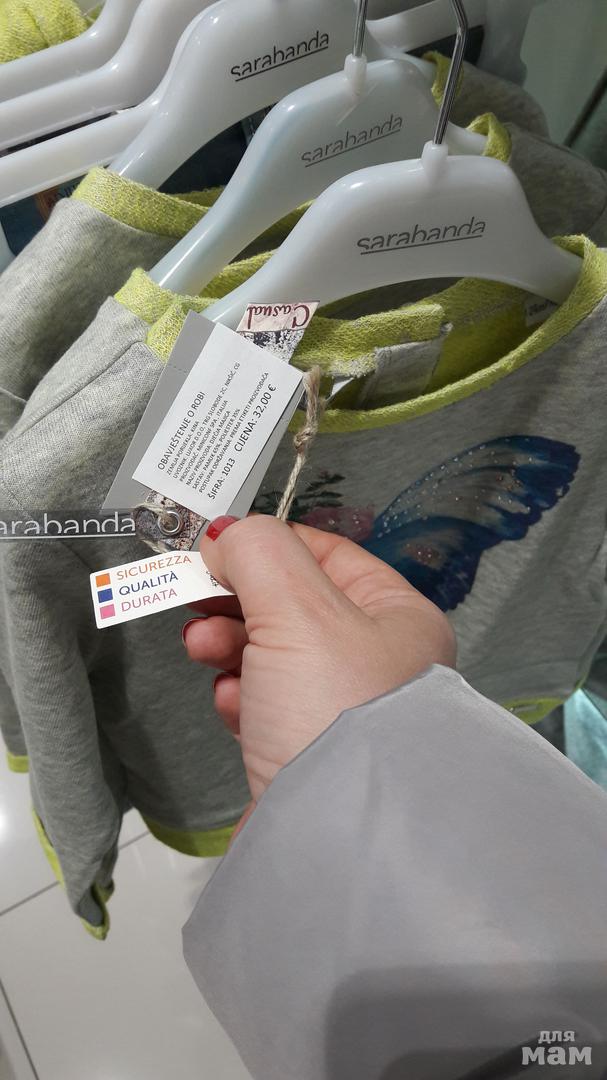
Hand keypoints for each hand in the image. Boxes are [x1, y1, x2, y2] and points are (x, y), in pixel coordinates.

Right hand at [183, 515, 455, 814]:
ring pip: (274, 655)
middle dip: (239, 599)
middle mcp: (381, 661)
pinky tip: (232, 705)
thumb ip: (259, 554)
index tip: (216, 548)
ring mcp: (346, 711)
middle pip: (294, 605)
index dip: (268, 545)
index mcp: (399, 617)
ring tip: (203, 649)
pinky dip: (242, 698)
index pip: (328, 554)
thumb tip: (229, 536)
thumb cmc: (335, 708)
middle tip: (196, 598)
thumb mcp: (297, 609)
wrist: (338, 835)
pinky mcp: (311, 753)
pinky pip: (268, 706)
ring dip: (231, 645)